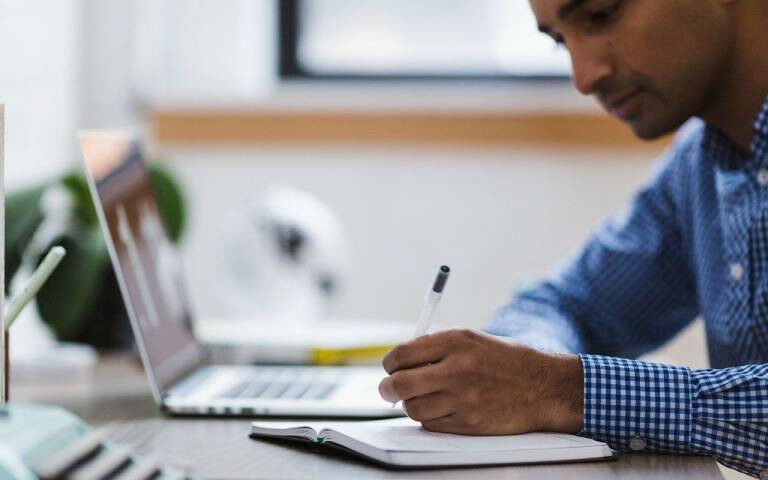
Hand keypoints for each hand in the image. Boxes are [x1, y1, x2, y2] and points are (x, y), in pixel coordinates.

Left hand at [378, 328, 583, 434]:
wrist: (544, 387)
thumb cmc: (505, 360)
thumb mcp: (472, 339)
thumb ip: (436, 347)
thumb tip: (399, 362)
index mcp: (456, 341)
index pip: (402, 354)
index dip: (389, 364)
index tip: (390, 368)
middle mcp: (457, 368)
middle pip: (400, 384)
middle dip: (388, 389)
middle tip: (389, 390)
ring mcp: (463, 398)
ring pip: (412, 408)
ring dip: (411, 405)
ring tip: (423, 398)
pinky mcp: (469, 423)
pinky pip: (431, 424)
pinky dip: (430, 418)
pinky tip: (443, 409)